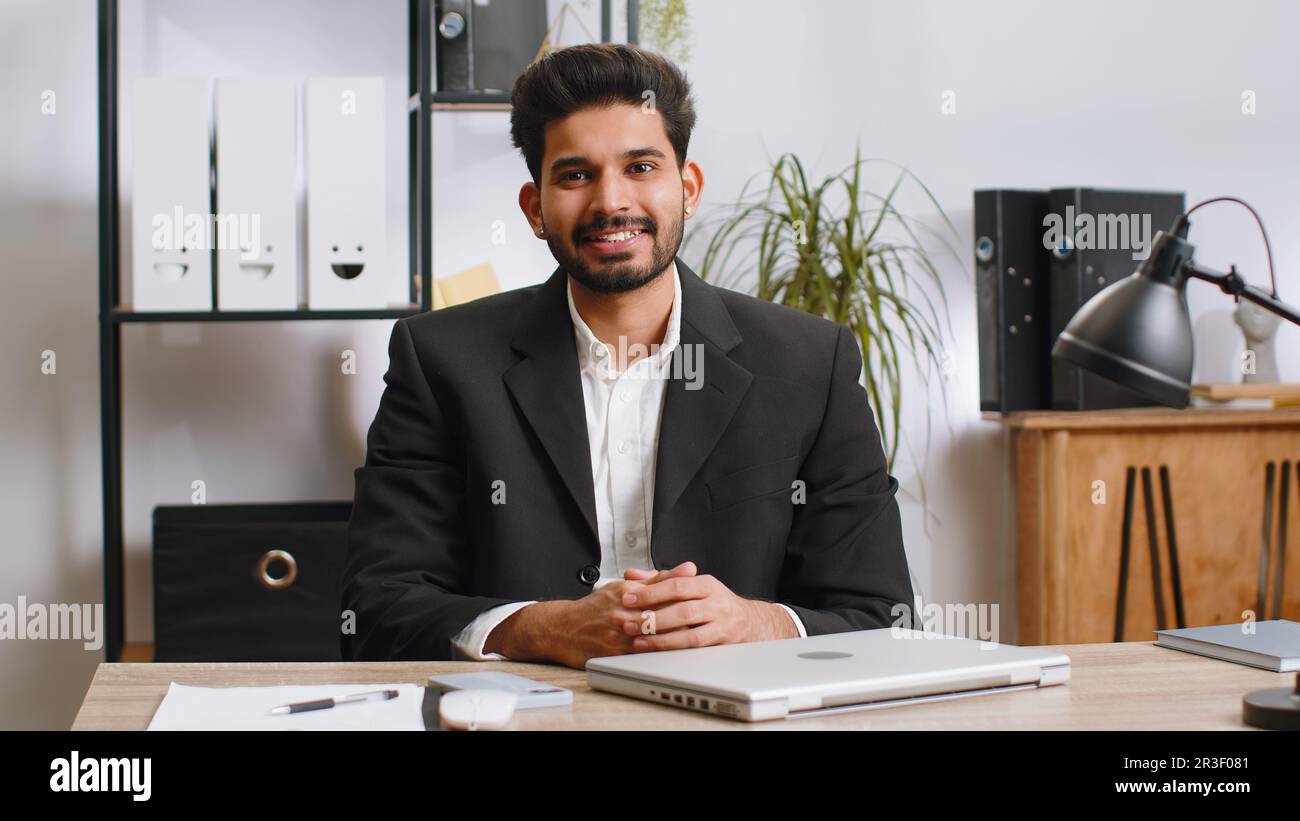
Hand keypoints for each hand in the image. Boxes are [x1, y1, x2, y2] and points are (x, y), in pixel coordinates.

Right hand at [483, 562, 696, 668]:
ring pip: (655, 639)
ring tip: (697, 638)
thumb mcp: (624, 586)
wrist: (562, 628)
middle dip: (684, 619)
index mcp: (628, 594)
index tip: (705, 599)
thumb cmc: (594, 608)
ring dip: (676, 639)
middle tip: (707, 621)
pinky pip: (643, 657)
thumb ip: (659, 579)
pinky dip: (661, 656)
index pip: (665, 594)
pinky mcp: (614, 655)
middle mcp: (623, 614)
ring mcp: (619, 636)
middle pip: (662, 616)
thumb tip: (688, 568)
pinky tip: (676, 655)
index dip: (686, 597)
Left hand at [619, 572, 799, 651]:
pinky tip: (658, 652)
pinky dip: (675, 651)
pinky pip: (697, 650)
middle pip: (683, 610)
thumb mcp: (692, 585)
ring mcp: (722, 626)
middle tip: (629, 622)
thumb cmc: (714, 603)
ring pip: (691, 635)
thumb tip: (631, 574)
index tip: (628, 598)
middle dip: (653, 618)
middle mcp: (717, 604)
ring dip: (662, 639)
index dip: (651, 592)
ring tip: (638, 641)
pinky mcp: (723, 646)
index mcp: (707, 584)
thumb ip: (660, 579)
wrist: (750, 622)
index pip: (677, 585)